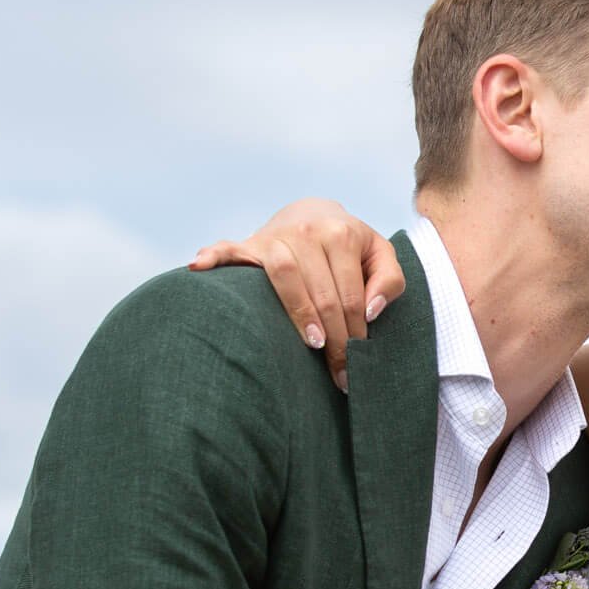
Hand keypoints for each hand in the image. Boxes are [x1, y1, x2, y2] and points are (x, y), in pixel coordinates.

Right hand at [188, 197, 405, 390]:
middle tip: (338, 375)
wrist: (315, 213)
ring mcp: (276, 236)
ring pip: (285, 277)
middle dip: (334, 340)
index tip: (356, 366)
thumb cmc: (352, 247)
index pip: (351, 297)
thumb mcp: (381, 256)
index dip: (356, 335)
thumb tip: (370, 311)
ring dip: (298, 312)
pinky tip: (198, 267)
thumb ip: (390, 280)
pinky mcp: (251, 243)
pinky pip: (228, 249)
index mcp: (342, 235)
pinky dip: (214, 256)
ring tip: (311, 343)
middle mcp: (308, 232)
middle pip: (323, 294)